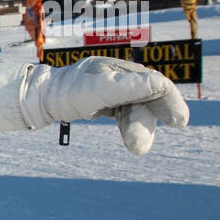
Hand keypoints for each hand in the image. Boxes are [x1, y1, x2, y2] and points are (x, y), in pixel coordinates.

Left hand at [20, 56, 189, 154]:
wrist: (40, 98)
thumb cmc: (68, 91)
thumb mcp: (100, 89)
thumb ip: (130, 87)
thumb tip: (162, 85)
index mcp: (121, 70)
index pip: (155, 84)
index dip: (169, 102)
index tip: (180, 122)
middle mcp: (120, 77)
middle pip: (146, 100)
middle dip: (146, 123)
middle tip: (140, 148)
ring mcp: (112, 89)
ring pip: (136, 110)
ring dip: (138, 129)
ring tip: (136, 149)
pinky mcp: (105, 101)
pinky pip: (125, 113)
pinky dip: (129, 126)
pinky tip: (132, 140)